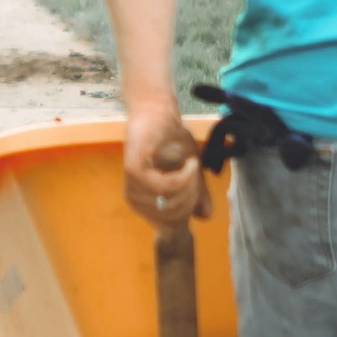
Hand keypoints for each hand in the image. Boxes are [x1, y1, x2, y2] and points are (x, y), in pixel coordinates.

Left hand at [124, 104, 208, 226]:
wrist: (159, 111)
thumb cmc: (172, 139)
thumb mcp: (191, 171)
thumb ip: (197, 194)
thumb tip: (205, 217)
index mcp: (145, 201)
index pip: (169, 225)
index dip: (189, 212)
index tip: (198, 192)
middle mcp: (135, 196)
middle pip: (170, 217)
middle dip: (191, 199)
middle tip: (198, 177)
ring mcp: (132, 184)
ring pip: (168, 202)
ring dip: (188, 187)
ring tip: (193, 168)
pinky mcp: (134, 169)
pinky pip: (163, 187)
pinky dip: (181, 178)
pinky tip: (189, 164)